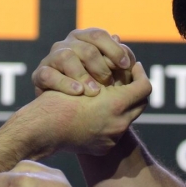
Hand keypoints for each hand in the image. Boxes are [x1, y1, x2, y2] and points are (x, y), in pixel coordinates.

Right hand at [20, 62, 150, 155]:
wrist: (41, 130)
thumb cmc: (57, 97)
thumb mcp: (81, 73)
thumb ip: (104, 59)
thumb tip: (118, 39)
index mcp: (116, 105)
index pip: (144, 87)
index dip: (139, 73)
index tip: (131, 65)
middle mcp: (118, 124)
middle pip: (141, 103)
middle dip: (134, 89)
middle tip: (126, 79)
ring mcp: (112, 138)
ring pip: (129, 117)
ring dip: (123, 105)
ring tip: (112, 96)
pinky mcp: (103, 147)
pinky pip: (115, 130)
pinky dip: (111, 118)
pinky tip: (100, 110)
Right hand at [32, 28, 136, 96]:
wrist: (61, 108)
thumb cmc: (88, 85)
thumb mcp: (105, 72)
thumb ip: (114, 60)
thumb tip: (120, 41)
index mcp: (82, 39)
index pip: (99, 35)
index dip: (114, 49)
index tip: (127, 66)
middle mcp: (66, 44)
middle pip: (86, 47)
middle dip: (101, 66)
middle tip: (110, 83)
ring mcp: (51, 58)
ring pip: (67, 57)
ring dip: (83, 75)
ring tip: (94, 92)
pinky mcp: (39, 74)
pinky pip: (49, 75)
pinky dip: (65, 83)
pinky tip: (78, 92)